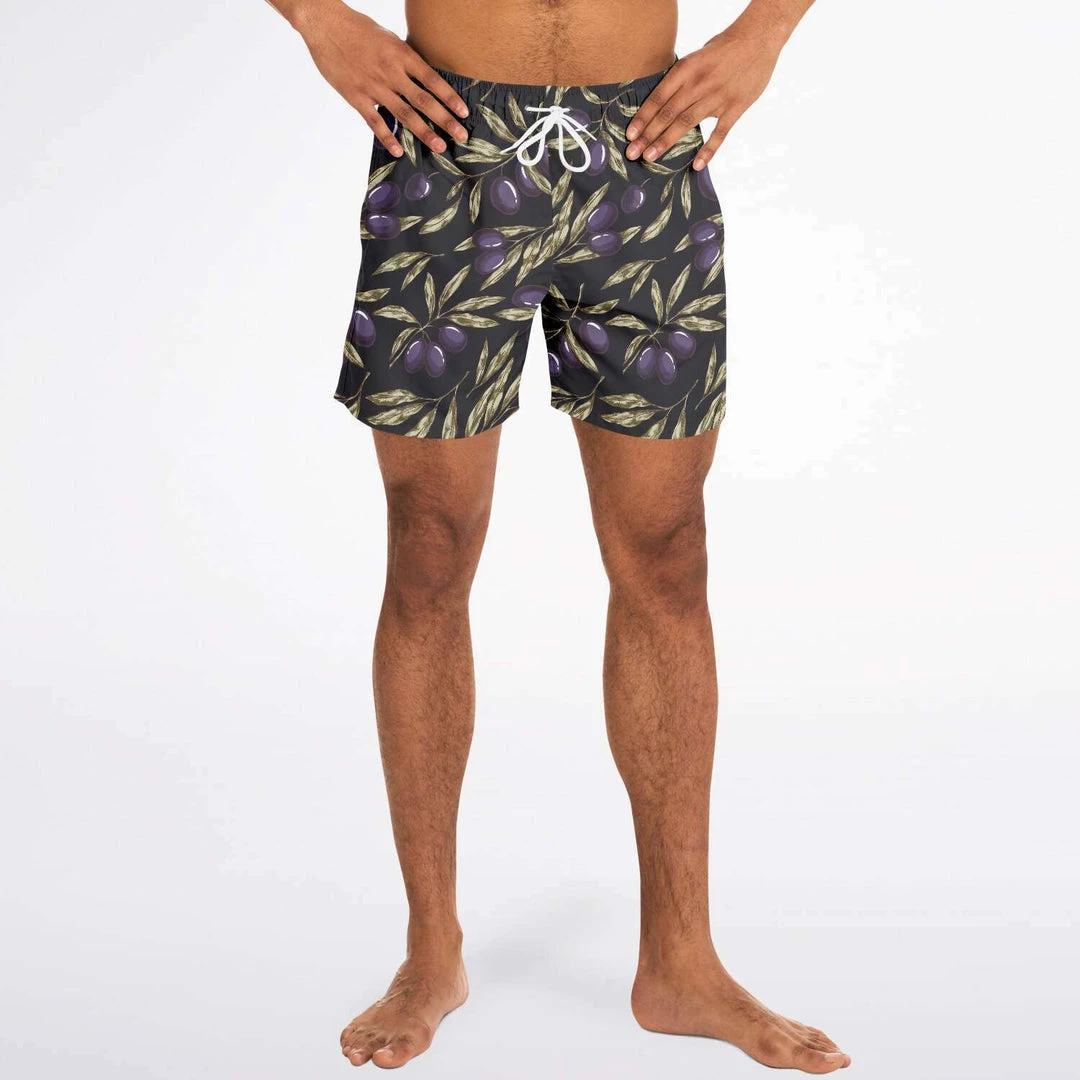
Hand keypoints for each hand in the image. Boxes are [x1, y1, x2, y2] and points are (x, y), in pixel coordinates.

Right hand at [293, 0, 468, 156]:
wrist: (325, 25)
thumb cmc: (358, 29)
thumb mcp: (389, 38)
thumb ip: (405, 59)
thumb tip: (422, 77)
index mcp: (402, 55)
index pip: (432, 80)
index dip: (450, 97)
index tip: (464, 113)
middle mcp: (391, 73)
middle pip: (424, 101)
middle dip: (445, 120)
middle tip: (461, 135)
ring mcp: (374, 87)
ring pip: (404, 114)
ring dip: (424, 133)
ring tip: (440, 147)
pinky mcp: (357, 98)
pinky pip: (375, 122)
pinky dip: (387, 138)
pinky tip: (399, 151)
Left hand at [626, 26, 783, 170]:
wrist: (759, 38)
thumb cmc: (724, 48)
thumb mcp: (697, 57)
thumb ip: (681, 79)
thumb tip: (661, 103)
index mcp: (686, 69)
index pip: (659, 97)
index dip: (642, 117)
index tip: (630, 135)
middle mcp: (699, 84)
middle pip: (668, 114)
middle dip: (648, 135)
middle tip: (633, 153)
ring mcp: (717, 97)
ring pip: (686, 124)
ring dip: (666, 142)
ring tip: (650, 158)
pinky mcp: (735, 108)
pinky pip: (719, 134)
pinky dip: (708, 151)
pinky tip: (696, 166)